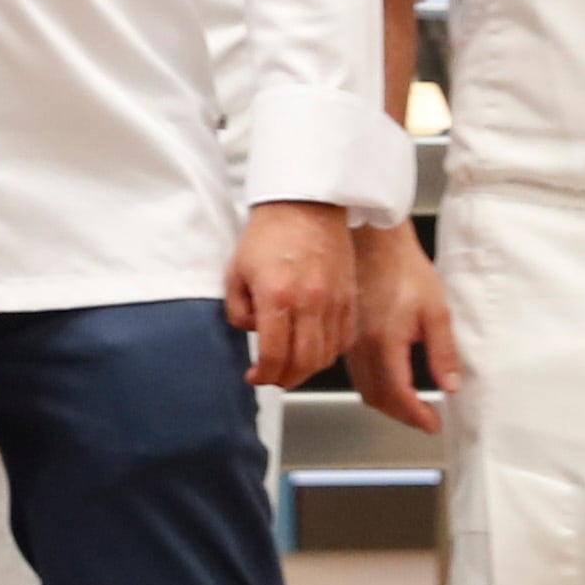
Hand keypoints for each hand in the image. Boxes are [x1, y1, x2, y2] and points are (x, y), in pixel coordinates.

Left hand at [224, 200, 352, 386]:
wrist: (306, 205)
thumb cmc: (269, 234)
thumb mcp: (235, 271)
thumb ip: (238, 309)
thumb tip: (254, 331)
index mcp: (277, 296)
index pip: (274, 354)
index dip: (263, 374)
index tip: (255, 376)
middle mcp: (310, 302)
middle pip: (304, 362)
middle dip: (285, 378)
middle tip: (272, 377)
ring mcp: (335, 301)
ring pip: (326, 355)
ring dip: (307, 368)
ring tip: (291, 365)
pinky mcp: (350, 298)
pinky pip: (344, 339)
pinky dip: (329, 351)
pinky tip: (314, 348)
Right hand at [345, 222, 464, 432]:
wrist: (374, 245)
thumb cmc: (405, 271)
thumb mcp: (436, 311)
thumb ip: (443, 352)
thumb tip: (449, 385)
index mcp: (385, 342)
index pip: (399, 393)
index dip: (416, 415)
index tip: (433, 424)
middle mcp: (361, 348)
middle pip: (377, 398)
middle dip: (402, 415)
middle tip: (425, 419)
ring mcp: (350, 343)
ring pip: (364, 388)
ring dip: (387, 403)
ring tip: (411, 406)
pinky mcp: (347, 336)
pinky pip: (357, 373)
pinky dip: (374, 387)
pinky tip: (389, 382)